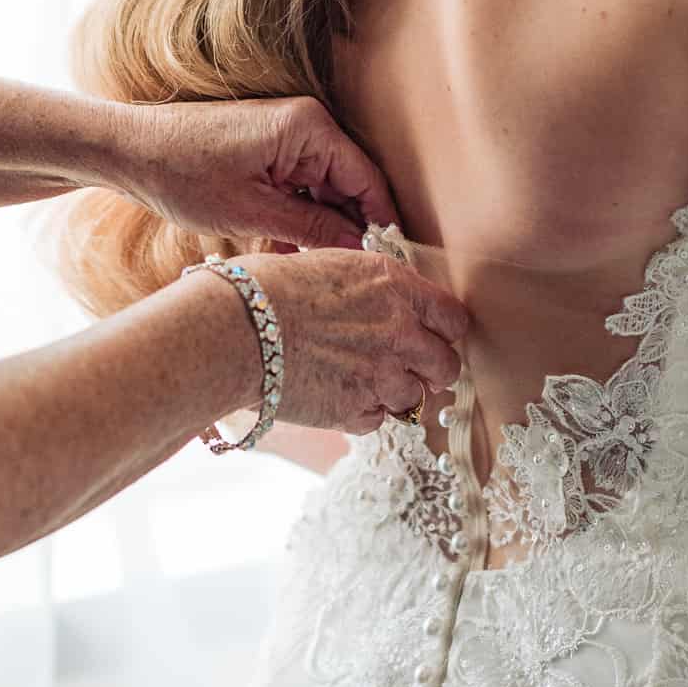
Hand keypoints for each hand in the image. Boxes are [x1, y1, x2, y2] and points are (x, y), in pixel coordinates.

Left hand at [110, 95, 402, 250]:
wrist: (128, 150)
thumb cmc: (181, 173)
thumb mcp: (251, 213)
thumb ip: (313, 229)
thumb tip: (359, 249)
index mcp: (309, 128)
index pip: (368, 181)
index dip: (380, 225)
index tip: (387, 265)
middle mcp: (306, 123)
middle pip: (350, 185)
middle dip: (348, 230)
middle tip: (348, 277)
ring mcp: (287, 133)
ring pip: (325, 189)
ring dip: (320, 227)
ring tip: (312, 268)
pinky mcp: (269, 146)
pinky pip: (300, 184)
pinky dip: (297, 215)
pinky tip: (286, 251)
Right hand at [209, 245, 469, 434]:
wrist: (235, 329)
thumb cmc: (266, 287)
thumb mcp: (329, 265)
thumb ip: (370, 289)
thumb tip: (382, 302)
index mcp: (394, 285)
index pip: (452, 318)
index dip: (443, 331)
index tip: (432, 337)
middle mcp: (400, 330)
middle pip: (446, 366)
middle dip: (430, 371)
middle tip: (405, 369)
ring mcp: (382, 375)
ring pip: (415, 399)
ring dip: (393, 394)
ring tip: (358, 381)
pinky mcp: (357, 411)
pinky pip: (378, 421)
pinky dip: (362, 413)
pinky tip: (334, 395)